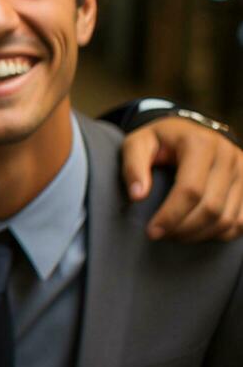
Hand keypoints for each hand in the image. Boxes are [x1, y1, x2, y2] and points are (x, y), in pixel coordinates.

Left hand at [122, 117, 242, 241]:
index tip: (152, 231)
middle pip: (211, 207)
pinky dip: (219, 234)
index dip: (171, 215)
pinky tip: (197, 232)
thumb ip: (133, 167)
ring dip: (199, 234)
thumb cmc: (159, 141)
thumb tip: (137, 196)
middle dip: (183, 229)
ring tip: (174, 234)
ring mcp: (242, 170)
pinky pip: (241, 222)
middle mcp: (228, 155)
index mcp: (200, 144)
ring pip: (227, 218)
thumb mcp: (137, 144)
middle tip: (160, 235)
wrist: (187, 131)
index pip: (191, 189)